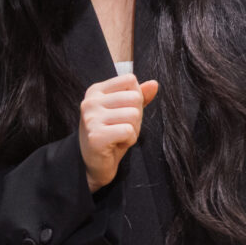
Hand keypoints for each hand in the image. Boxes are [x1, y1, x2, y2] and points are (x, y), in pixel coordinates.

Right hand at [78, 74, 157, 191]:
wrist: (94, 163)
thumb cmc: (111, 134)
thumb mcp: (125, 111)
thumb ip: (138, 96)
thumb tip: (154, 84)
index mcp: (96, 90)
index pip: (130, 80)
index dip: (136, 98)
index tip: (123, 112)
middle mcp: (91, 101)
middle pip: (134, 98)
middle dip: (136, 117)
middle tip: (122, 127)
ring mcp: (91, 118)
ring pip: (133, 114)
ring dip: (133, 130)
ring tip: (119, 136)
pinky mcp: (96, 136)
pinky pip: (129, 131)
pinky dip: (129, 140)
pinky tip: (117, 144)